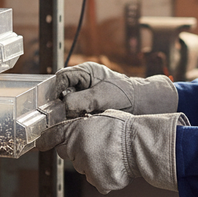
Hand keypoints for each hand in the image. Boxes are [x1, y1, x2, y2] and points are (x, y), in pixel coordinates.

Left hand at [36, 109, 188, 193]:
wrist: (139, 145)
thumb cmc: (124, 128)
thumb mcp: (100, 117)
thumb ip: (84, 126)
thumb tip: (78, 130)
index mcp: (75, 130)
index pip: (52, 136)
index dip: (45, 141)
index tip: (40, 144)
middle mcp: (76, 149)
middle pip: (68, 154)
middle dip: (78, 152)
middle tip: (97, 147)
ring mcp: (85, 167)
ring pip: (83, 169)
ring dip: (93, 165)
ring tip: (111, 156)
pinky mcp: (97, 181)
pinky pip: (97, 181)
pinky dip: (105, 178)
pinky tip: (115, 167)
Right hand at [54, 61, 177, 117]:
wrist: (141, 105)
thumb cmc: (126, 95)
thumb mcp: (103, 96)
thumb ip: (82, 100)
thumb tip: (64, 106)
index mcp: (84, 72)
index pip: (62, 78)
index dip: (56, 90)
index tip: (55, 104)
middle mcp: (81, 83)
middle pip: (61, 93)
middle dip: (62, 105)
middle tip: (66, 116)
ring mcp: (83, 96)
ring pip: (66, 105)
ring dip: (69, 114)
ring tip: (77, 120)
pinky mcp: (85, 109)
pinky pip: (73, 114)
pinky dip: (75, 120)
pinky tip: (80, 124)